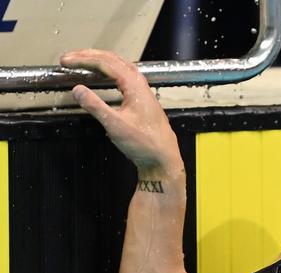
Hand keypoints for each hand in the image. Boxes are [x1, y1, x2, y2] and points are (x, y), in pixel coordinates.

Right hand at [60, 49, 182, 177]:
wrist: (163, 157)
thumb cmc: (144, 142)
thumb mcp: (115, 125)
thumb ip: (95, 106)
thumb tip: (77, 90)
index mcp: (135, 85)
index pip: (106, 63)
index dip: (83, 60)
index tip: (66, 61)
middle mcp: (140, 84)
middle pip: (113, 60)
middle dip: (89, 56)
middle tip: (69, 58)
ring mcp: (142, 91)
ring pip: (120, 66)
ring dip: (100, 61)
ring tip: (81, 61)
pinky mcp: (141, 99)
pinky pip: (124, 76)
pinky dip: (109, 71)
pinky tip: (102, 76)